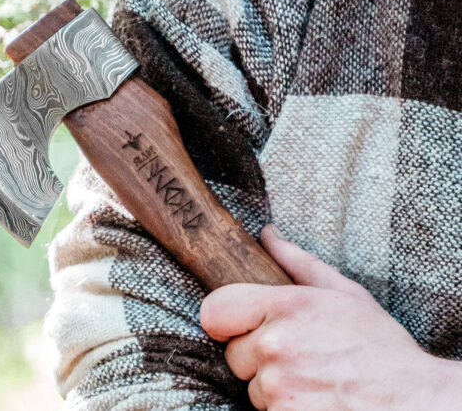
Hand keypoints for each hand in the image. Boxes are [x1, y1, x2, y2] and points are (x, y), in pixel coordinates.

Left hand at [200, 225, 459, 409]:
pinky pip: (265, 410)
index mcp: (286, 307)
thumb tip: (267, 235)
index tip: (243, 325)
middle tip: (295, 354)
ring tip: (309, 377)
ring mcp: (279, 386)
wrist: (413, 401)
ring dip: (271, 384)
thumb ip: (297, 262)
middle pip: (233, 353)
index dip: (226, 319)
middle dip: (256, 355)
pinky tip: (311, 397)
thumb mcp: (344, 293)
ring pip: (250, 385)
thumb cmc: (378, 346)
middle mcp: (275, 346)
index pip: (214, 311)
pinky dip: (283, 407)